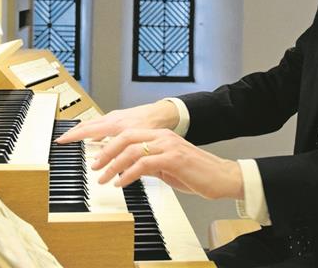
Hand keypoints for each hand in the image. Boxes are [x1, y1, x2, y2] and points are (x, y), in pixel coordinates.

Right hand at [56, 100, 179, 143]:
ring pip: (94, 124)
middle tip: (62, 140)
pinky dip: (94, 130)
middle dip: (73, 133)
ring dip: (83, 131)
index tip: (61, 140)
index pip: (86, 130)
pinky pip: (102, 124)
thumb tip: (108, 165)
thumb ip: (121, 155)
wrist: (164, 114)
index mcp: (114, 125)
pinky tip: (96, 138)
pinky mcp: (119, 118)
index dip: (72, 136)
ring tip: (75, 139)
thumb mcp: (136, 143)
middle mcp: (112, 119)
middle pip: (86, 125)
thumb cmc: (153, 125)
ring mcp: (115, 117)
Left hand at [92, 128, 243, 200]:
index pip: (129, 134)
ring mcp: (169, 146)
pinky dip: (128, 174)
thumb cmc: (199, 174)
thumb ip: (151, 165)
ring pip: (132, 150)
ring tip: (103, 178)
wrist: (223, 178)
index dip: (110, 144)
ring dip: (113, 165)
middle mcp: (164, 137)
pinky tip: (121, 183)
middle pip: (126, 137)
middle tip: (95, 166)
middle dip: (106, 151)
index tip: (97, 156)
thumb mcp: (169, 167)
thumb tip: (131, 169)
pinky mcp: (173, 159)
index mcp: (162, 136)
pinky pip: (143, 164)